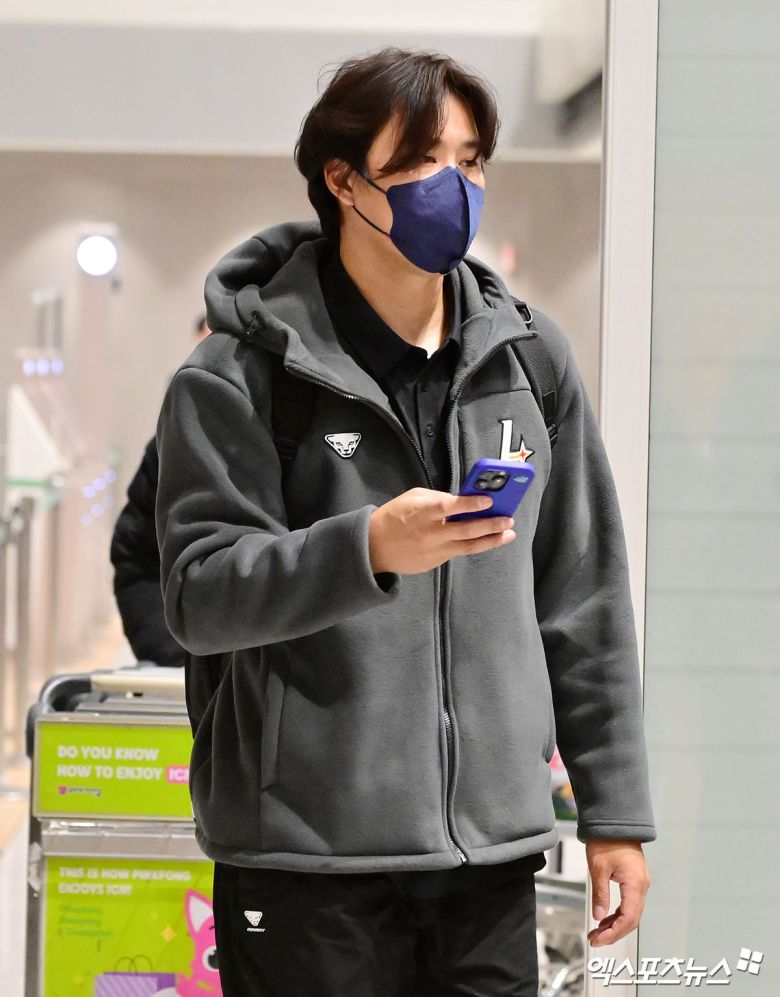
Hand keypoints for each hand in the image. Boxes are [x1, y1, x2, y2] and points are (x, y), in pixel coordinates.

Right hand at [368, 487, 515, 574]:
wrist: (374, 547)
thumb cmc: (394, 517)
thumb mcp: (412, 498)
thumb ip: (437, 498)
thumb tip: (462, 500)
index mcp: (422, 512)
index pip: (449, 507)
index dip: (470, 504)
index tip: (489, 500)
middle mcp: (430, 533)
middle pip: (465, 530)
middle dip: (490, 525)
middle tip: (508, 520)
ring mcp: (433, 551)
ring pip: (468, 547)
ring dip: (491, 540)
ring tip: (508, 534)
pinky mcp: (434, 562)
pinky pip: (457, 552)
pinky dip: (473, 545)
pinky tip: (486, 540)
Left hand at [585, 839, 650, 946]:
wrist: (614, 822)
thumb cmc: (606, 841)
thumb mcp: (598, 868)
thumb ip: (600, 894)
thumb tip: (599, 917)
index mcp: (635, 883)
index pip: (628, 918)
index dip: (614, 932)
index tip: (598, 939)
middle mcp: (642, 885)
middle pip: (632, 919)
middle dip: (614, 932)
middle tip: (595, 939)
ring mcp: (640, 883)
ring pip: (631, 912)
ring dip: (615, 924)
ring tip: (597, 932)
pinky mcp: (635, 880)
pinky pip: (630, 903)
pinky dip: (618, 913)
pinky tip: (605, 918)